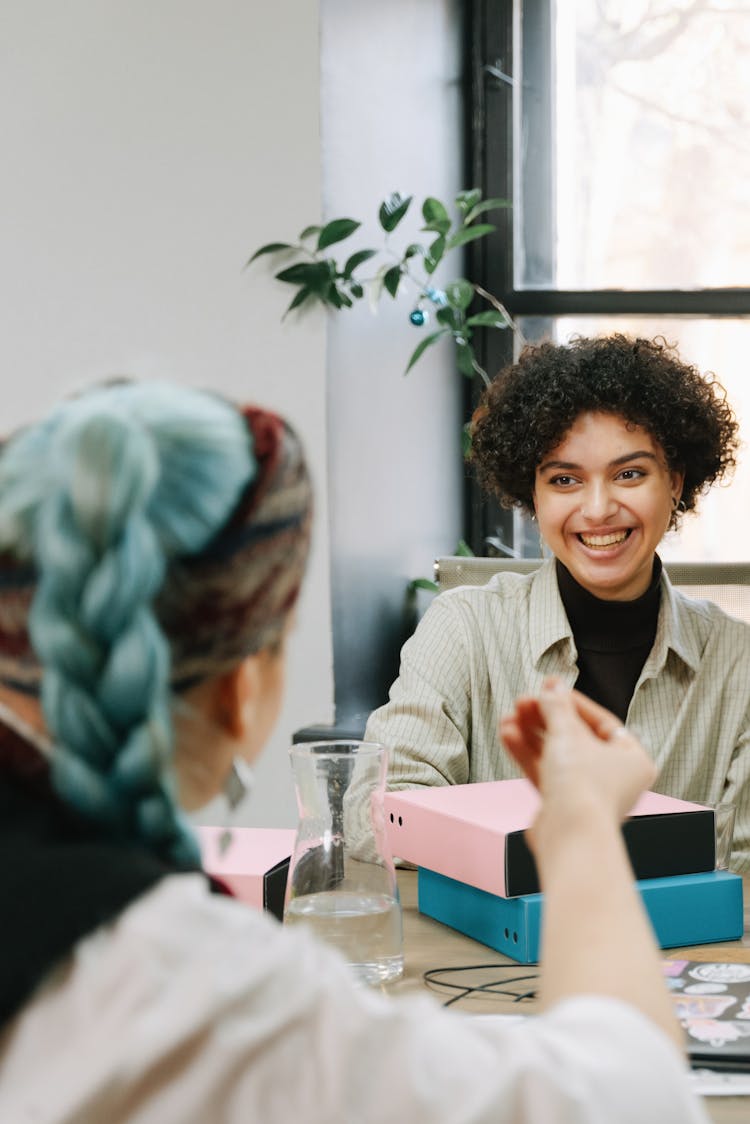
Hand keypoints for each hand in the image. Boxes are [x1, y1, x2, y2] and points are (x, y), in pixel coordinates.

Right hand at [499, 678, 655, 833]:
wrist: (569, 837)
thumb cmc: (584, 789)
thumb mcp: (568, 735)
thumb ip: (557, 707)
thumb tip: (553, 686)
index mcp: (632, 760)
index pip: (601, 722)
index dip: (573, 703)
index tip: (551, 690)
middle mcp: (614, 778)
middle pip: (575, 738)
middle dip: (546, 719)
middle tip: (525, 702)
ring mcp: (587, 793)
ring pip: (557, 756)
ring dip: (531, 734)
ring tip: (509, 717)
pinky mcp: (563, 806)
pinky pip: (545, 773)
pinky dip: (528, 754)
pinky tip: (509, 736)